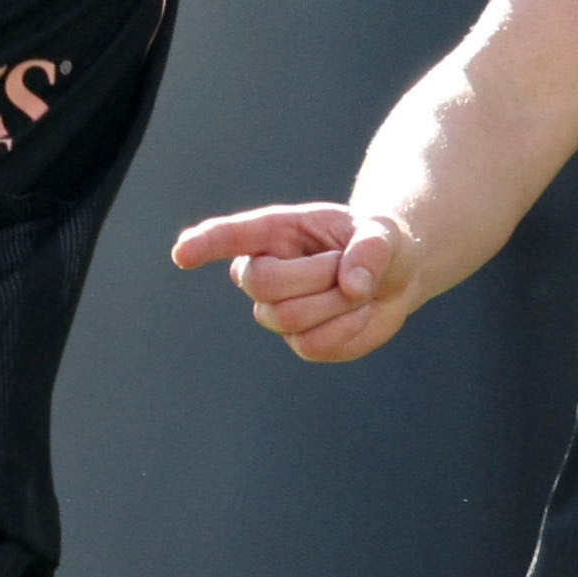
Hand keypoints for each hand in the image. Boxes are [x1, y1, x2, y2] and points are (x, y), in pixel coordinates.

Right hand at [170, 201, 428, 363]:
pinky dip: (346, 329)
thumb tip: (353, 286)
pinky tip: (355, 313)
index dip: (204, 244)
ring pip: (288, 318)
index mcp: (275, 231)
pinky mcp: (300, 341)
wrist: (395, 279)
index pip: (230, 236)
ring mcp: (278, 310)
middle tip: (345, 266)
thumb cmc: (379, 244)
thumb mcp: (384, 233)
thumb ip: (371, 250)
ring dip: (335, 303)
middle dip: (313, 277)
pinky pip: (313, 345)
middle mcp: (264, 270)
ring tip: (353, 289)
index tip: (182, 254)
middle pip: (261, 284)